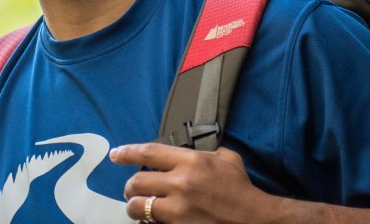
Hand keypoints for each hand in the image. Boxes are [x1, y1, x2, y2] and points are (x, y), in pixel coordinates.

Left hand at [110, 142, 272, 223]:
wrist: (255, 218)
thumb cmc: (240, 188)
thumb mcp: (226, 158)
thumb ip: (204, 152)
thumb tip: (187, 154)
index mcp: (191, 161)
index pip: (149, 152)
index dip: (127, 152)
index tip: (115, 154)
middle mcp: (181, 182)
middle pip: (136, 181)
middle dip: (130, 186)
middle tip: (132, 189)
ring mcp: (179, 208)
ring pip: (139, 206)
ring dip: (135, 206)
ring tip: (139, 206)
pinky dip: (149, 221)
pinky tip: (153, 219)